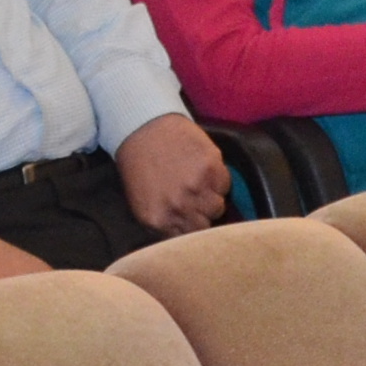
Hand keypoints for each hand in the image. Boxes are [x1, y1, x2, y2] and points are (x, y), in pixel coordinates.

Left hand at [115, 112, 231, 234]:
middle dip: (202, 214)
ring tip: (198, 182)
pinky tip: (203, 168)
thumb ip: (164, 223)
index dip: (190, 227)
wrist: (143, 127)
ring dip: (211, 196)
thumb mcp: (141, 203)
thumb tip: (185, 236)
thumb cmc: (140, 165)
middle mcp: (178, 207)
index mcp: (158, 219)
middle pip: (206, 224)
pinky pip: (225, 184)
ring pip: (218, 206)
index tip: (191, 218)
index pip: (187, 239)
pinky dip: (218, 178)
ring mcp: (196, 187)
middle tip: (194, 199)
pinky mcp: (211, 167)